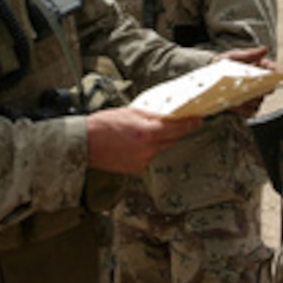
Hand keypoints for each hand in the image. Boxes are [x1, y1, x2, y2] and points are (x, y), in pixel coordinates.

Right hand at [86, 107, 200, 173]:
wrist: (85, 144)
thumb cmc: (104, 125)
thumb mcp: (131, 112)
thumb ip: (152, 116)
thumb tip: (168, 116)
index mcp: (147, 133)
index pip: (177, 128)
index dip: (189, 124)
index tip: (197, 119)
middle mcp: (148, 150)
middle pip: (171, 140)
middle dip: (175, 131)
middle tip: (175, 122)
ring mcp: (142, 162)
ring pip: (160, 149)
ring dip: (159, 141)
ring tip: (143, 132)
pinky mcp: (136, 169)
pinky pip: (149, 157)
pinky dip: (148, 150)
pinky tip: (135, 144)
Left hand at [214, 47, 280, 116]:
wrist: (209, 76)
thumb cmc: (223, 64)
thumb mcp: (233, 56)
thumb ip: (249, 54)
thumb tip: (264, 49)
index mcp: (258, 68)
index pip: (274, 69)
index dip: (279, 71)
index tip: (280, 73)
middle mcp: (258, 83)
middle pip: (268, 88)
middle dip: (261, 87)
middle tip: (250, 84)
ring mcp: (252, 95)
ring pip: (259, 101)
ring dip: (250, 98)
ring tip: (238, 93)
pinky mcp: (245, 107)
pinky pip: (250, 111)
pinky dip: (243, 108)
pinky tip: (234, 103)